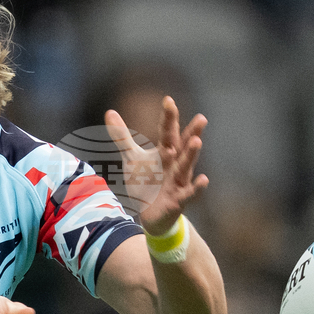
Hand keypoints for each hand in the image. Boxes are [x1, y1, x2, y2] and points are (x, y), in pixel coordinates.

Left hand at [106, 96, 208, 235]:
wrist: (149, 213)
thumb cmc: (145, 182)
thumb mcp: (132, 158)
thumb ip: (122, 136)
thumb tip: (109, 112)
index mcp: (165, 152)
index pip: (167, 132)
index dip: (168, 117)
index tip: (168, 100)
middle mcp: (176, 163)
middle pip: (183, 145)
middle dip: (191, 132)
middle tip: (201, 118)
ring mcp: (179, 181)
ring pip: (187, 166)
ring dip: (192, 154)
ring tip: (197, 141)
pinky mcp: (179, 199)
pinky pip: (190, 193)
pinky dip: (197, 188)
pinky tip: (204, 179)